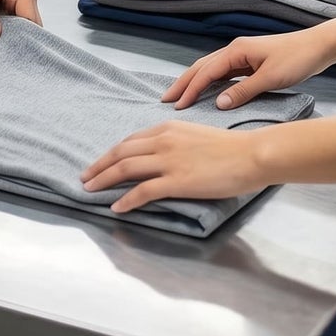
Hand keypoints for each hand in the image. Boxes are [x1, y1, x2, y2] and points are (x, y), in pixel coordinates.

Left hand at [0, 0, 41, 39]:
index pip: (31, 21)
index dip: (21, 39)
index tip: (7, 50)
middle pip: (31, 27)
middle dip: (16, 40)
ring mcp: (21, 2)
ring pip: (24, 29)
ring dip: (10, 37)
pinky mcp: (14, 8)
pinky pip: (15, 27)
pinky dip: (6, 33)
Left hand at [82, 121, 263, 213]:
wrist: (250, 154)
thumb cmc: (229, 147)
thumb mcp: (194, 135)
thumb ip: (174, 142)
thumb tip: (161, 155)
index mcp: (166, 129)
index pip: (130, 141)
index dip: (112, 153)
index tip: (101, 162)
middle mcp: (162, 141)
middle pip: (121, 152)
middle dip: (100, 165)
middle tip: (85, 177)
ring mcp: (168, 160)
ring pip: (126, 168)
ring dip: (104, 180)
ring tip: (91, 190)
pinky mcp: (176, 180)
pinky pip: (143, 190)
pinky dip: (126, 199)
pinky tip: (117, 207)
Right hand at [163, 29, 334, 111]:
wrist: (318, 46)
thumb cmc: (297, 60)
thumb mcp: (270, 78)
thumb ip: (243, 91)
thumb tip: (218, 103)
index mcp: (236, 51)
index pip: (206, 72)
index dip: (191, 89)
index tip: (178, 105)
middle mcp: (235, 50)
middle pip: (202, 67)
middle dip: (184, 83)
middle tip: (167, 99)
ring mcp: (242, 55)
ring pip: (211, 68)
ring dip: (195, 82)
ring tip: (181, 96)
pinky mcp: (250, 61)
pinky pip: (223, 72)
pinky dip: (211, 82)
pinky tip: (208, 91)